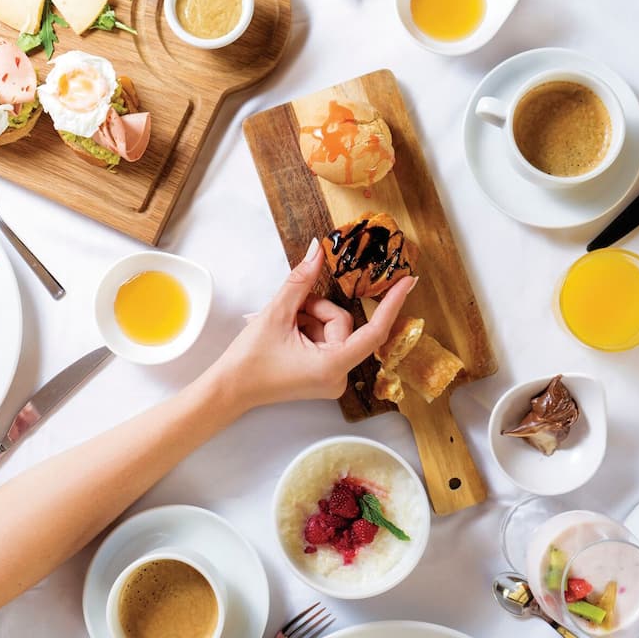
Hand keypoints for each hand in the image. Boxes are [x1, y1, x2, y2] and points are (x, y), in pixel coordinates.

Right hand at [209, 238, 414, 412]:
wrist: (230, 389)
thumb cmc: (250, 361)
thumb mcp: (276, 314)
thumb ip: (301, 281)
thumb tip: (317, 251)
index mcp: (333, 366)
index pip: (374, 331)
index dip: (391, 303)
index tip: (408, 282)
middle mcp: (338, 377)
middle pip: (343, 323)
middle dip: (316, 310)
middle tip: (289, 313)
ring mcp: (332, 378)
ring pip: (334, 329)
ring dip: (309, 318)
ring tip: (283, 327)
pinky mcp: (324, 375)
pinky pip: (327, 340)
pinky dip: (309, 329)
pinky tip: (286, 335)